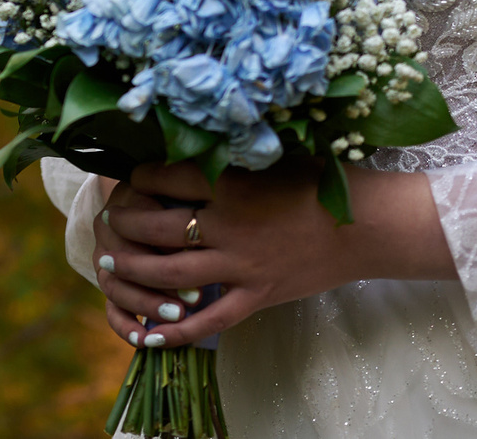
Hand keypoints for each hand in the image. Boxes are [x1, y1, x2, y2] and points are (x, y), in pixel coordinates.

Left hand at [88, 159, 451, 349]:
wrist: (367, 225)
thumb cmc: (322, 181)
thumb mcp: (271, 157)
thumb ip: (228, 156)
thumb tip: (185, 142)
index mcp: (231, 184)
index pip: (163, 177)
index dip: (138, 177)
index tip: (130, 177)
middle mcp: (228, 226)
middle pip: (156, 227)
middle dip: (124, 224)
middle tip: (109, 221)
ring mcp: (241, 266)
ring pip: (171, 273)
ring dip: (135, 271)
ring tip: (113, 265)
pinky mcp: (257, 296)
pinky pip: (210, 319)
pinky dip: (178, 330)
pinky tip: (150, 334)